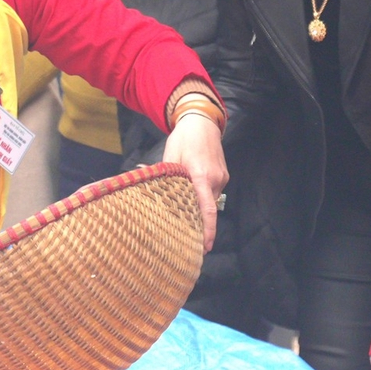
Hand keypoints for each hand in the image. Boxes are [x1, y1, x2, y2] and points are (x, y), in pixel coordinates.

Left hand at [163, 110, 228, 251]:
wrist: (202, 122)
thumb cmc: (183, 139)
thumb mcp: (170, 158)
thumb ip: (164, 178)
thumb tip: (147, 189)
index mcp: (201, 176)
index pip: (207, 209)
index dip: (208, 230)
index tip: (206, 247)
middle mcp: (215, 179)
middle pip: (207, 208)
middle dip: (199, 223)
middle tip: (186, 236)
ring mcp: (221, 178)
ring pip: (209, 200)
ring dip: (199, 207)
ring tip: (184, 210)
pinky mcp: (223, 175)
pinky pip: (212, 192)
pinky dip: (202, 197)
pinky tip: (191, 194)